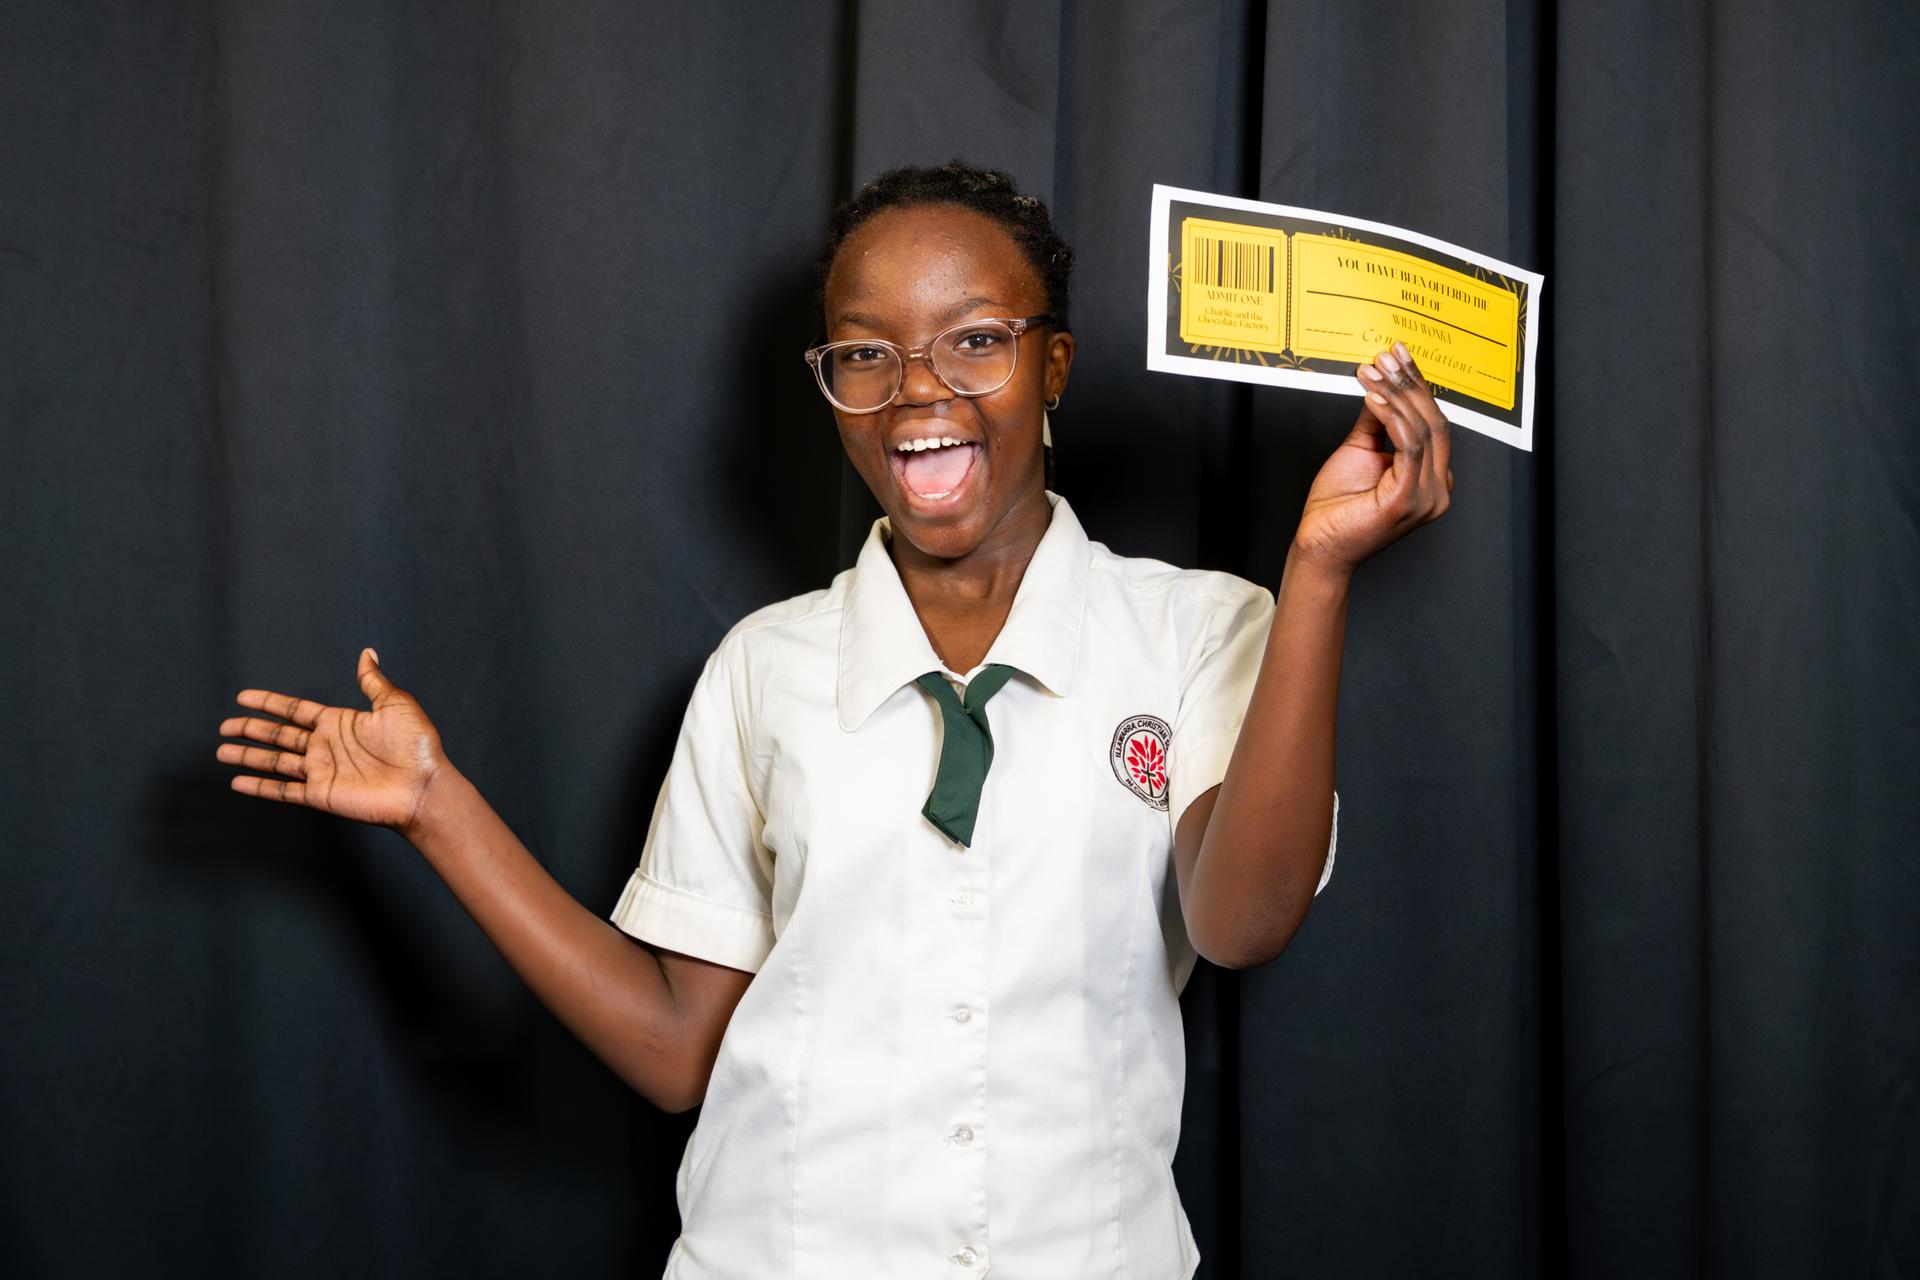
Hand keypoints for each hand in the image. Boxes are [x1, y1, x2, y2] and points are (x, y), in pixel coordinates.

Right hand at [217, 648, 448, 833]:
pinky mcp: (321, 794)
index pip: (295, 710)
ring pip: (274, 761)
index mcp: (339, 723)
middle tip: (224, 726)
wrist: (422, 786)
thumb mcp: (395, 704)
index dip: (269, 703)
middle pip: (278, 735)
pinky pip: (282, 790)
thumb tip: (367, 653)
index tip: (243, 697)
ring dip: (248, 756)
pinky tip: (238, 782)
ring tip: (221, 751)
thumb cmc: (416, 746)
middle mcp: (325, 746)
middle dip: (251, 729)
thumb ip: (372, 681)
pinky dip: (259, 787)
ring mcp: (321, 771)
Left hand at [1292, 340, 1453, 575]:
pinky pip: (1408, 446)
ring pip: (1422, 430)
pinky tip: (1373, 397)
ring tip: (1373, 371)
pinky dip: (1391, 416)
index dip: (1417, 386)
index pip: (1433, 422)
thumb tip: (1381, 386)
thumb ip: (1376, 422)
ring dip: (1397, 394)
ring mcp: (1427, 497)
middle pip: (1433, 422)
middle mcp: (1438, 488)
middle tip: (1386, 356)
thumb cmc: (1337, 507)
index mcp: (1432, 477)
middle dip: (1409, 384)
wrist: (1319, 546)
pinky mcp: (1408, 500)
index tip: (1397, 355)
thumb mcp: (1360, 451)